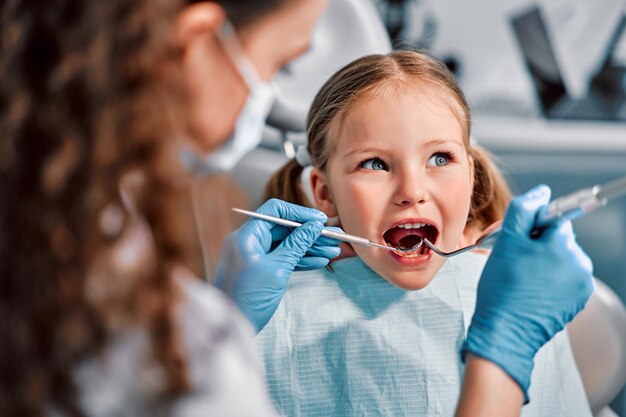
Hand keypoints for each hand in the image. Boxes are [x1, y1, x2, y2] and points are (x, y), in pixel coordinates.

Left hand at [215, 199, 340, 332]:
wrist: (233, 329)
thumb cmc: (249, 298)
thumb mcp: (278, 269)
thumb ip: (297, 244)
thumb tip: (314, 226)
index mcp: (247, 236)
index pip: (275, 212)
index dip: (300, 214)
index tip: (321, 221)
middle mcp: (249, 242)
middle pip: (284, 228)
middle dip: (310, 233)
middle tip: (334, 237)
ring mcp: (254, 256)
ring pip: (286, 244)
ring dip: (310, 247)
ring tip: (333, 251)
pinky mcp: (260, 270)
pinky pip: (283, 258)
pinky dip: (300, 259)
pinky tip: (320, 261)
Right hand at [462, 185, 593, 401]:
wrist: (505, 333)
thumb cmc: (502, 288)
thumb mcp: (506, 242)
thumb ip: (523, 210)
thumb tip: (541, 193)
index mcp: (564, 245)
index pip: (551, 218)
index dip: (527, 225)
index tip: (513, 237)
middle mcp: (580, 264)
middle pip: (555, 238)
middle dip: (532, 243)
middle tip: (507, 256)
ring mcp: (581, 285)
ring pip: (558, 258)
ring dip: (538, 260)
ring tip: (515, 275)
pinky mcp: (576, 302)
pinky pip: (561, 278)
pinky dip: (545, 279)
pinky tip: (526, 288)